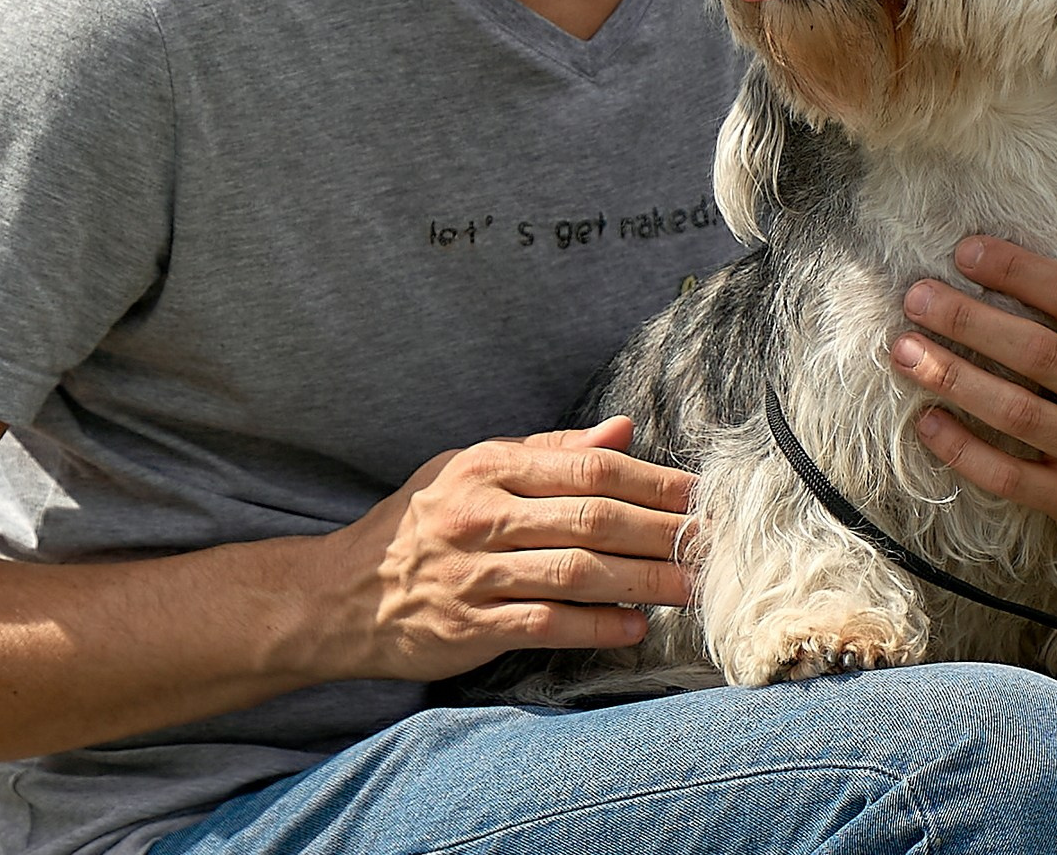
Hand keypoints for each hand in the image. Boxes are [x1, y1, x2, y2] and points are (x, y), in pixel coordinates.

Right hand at [302, 416, 696, 682]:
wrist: (345, 593)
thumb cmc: (422, 523)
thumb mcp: (471, 467)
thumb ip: (548, 450)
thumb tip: (623, 428)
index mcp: (488, 466)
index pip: (586, 467)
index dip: (651, 479)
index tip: (698, 493)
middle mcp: (483, 514)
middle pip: (592, 518)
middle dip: (661, 530)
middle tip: (711, 542)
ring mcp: (477, 572)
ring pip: (578, 572)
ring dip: (643, 581)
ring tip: (690, 587)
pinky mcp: (473, 626)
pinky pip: (547, 625)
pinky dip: (597, 627)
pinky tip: (635, 628)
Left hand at [888, 192, 1056, 597]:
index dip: (1019, 271)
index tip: (966, 251)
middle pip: (1036, 352)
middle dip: (968, 320)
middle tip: (916, 296)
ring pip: (1016, 412)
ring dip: (953, 379)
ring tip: (903, 349)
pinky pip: (1013, 478)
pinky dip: (965, 453)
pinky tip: (927, 424)